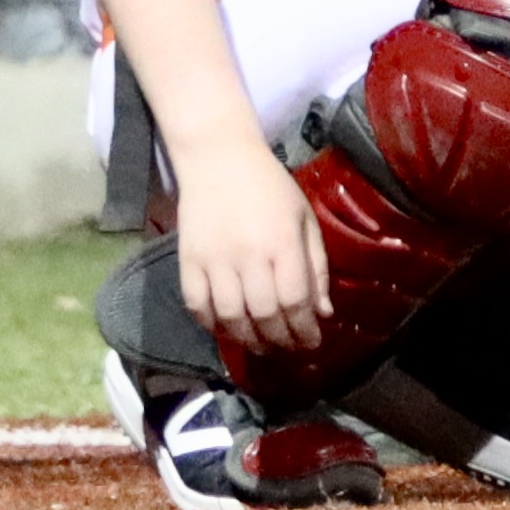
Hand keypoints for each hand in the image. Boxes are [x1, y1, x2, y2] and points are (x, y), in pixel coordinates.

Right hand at [170, 134, 330, 359]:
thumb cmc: (270, 188)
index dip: (304, 328)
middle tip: (289, 350)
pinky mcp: (187, 261)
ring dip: (248, 340)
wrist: (219, 160)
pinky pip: (197, 305)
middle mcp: (248, 255)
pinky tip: (227, 330)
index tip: (312, 343)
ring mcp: (214, 260)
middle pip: (264, 314)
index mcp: (282, 242)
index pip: (295, 300)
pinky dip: (211, 325)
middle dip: (280, 340)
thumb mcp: (304, 219)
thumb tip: (322, 312)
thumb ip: (315, 266)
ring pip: (230, 316)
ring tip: (262, 346)